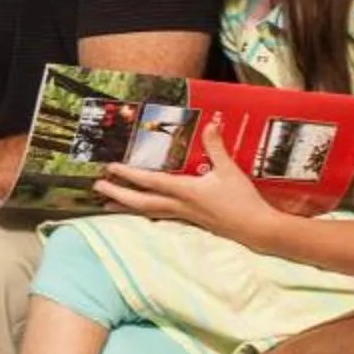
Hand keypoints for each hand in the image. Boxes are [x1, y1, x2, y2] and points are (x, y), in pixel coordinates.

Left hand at [97, 119, 272, 243]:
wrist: (256, 229)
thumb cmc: (242, 200)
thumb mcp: (230, 170)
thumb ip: (216, 147)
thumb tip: (210, 124)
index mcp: (187, 191)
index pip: (151, 181)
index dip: (129, 174)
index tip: (110, 168)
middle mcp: (180, 205)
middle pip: (141, 202)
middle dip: (117, 194)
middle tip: (96, 187)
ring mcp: (183, 216)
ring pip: (147, 211)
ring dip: (125, 206)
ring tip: (105, 204)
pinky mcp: (190, 222)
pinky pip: (160, 216)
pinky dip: (144, 212)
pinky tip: (137, 212)